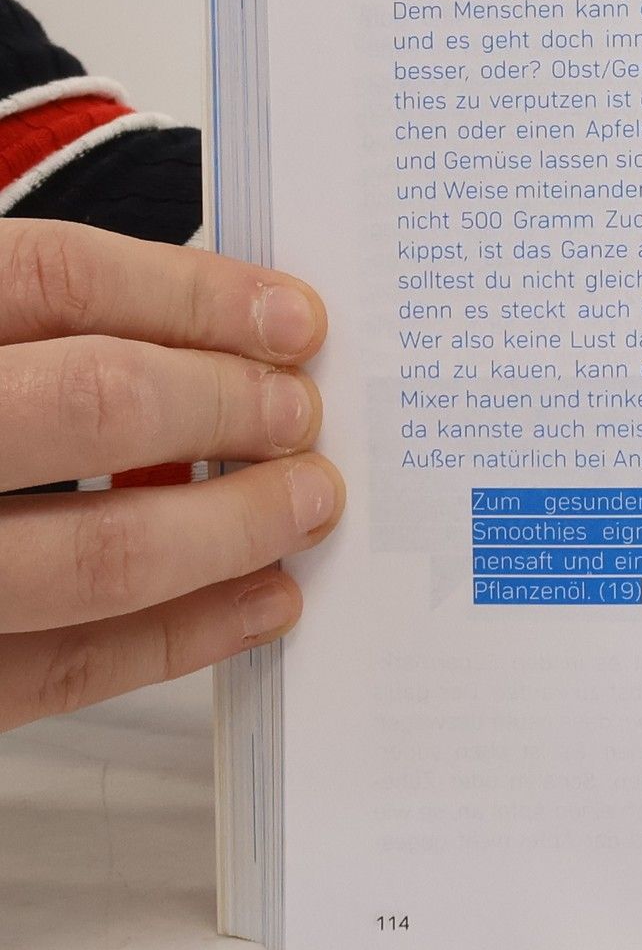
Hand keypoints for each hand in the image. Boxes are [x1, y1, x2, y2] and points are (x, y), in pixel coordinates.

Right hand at [0, 219, 341, 731]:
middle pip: (100, 403)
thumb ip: (22, 329)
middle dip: (231, 406)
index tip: (290, 316)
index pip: (57, 280)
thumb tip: (208, 330)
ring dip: (234, 527)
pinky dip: (183, 635)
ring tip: (306, 505)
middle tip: (303, 414)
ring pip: (100, 553)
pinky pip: (66, 668)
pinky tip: (258, 603)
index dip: (194, 294)